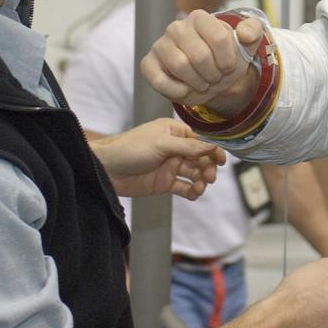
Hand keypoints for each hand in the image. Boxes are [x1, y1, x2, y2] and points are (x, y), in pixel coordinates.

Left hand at [90, 118, 225, 198]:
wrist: (106, 169)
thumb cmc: (131, 148)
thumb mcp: (161, 144)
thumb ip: (188, 146)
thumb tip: (212, 145)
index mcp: (174, 132)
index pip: (200, 140)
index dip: (212, 150)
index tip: (222, 161)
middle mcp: (175, 148)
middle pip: (200, 158)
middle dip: (207, 168)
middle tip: (209, 178)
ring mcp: (170, 166)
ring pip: (194, 173)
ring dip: (201, 180)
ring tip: (200, 188)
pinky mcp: (164, 183)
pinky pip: (184, 187)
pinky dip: (191, 191)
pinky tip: (194, 194)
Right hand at [140, 11, 262, 116]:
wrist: (212, 78)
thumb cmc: (226, 58)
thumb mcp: (246, 45)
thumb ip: (252, 32)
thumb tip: (245, 33)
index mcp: (200, 18)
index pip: (219, 38)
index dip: (227, 60)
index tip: (228, 66)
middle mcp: (176, 27)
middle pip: (199, 55)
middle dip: (213, 74)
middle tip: (215, 78)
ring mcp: (160, 45)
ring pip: (181, 66)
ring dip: (198, 82)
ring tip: (203, 83)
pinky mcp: (148, 64)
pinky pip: (159, 80)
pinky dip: (177, 91)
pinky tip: (186, 89)